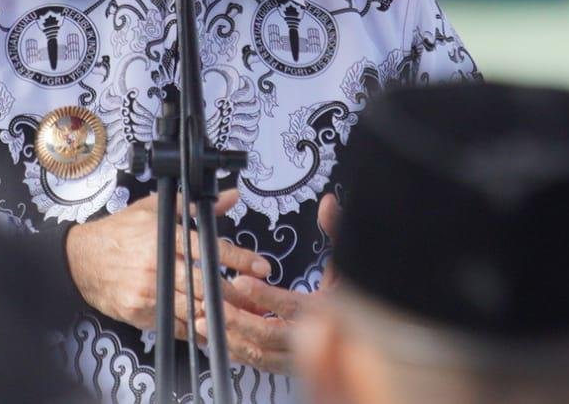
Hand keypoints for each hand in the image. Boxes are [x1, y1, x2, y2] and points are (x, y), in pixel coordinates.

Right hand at [66, 189, 271, 339]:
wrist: (80, 260)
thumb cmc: (118, 233)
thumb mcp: (154, 210)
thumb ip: (194, 207)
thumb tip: (230, 196)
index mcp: (164, 237)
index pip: (209, 248)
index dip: (239, 258)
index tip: (261, 266)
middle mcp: (158, 265)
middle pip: (206, 284)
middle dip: (237, 294)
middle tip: (260, 298)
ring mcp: (149, 293)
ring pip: (195, 309)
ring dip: (221, 315)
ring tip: (245, 317)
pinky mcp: (141, 314)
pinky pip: (177, 326)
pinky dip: (197, 330)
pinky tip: (213, 330)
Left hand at [190, 191, 341, 373]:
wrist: (364, 338)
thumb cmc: (353, 297)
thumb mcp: (346, 263)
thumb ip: (335, 231)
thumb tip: (327, 202)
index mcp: (326, 311)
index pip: (291, 306)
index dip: (264, 295)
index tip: (240, 281)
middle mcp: (313, 339)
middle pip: (270, 335)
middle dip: (237, 321)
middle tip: (213, 305)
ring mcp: (300, 358)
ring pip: (261, 355)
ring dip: (231, 339)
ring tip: (204, 322)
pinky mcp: (288, 365)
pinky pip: (259, 364)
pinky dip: (237, 353)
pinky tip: (217, 338)